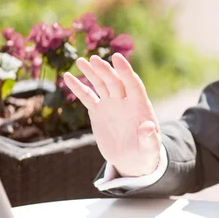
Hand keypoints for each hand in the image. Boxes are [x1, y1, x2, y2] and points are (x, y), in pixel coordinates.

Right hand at [63, 54, 160, 176]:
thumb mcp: (150, 149)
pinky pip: (87, 97)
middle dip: (104, 71)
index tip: (117, 58)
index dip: (125, 71)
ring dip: (91, 73)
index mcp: (140, 106)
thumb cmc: (146, 154)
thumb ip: (149, 139)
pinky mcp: (98, 112)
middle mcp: (125, 101)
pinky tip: (67, 77)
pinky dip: (78, 88)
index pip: (133, 84)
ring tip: (81, 61)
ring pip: (100, 85)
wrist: (132, 159)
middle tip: (93, 60)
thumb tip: (148, 128)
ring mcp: (111, 105)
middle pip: (114, 82)